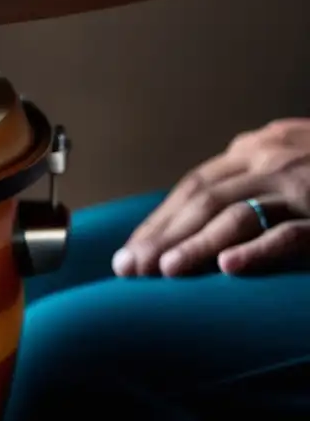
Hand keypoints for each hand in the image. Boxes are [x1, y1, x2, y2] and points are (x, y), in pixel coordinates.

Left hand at [112, 119, 309, 277]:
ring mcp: (303, 185)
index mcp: (257, 148)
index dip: (158, 220)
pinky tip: (229, 268)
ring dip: (195, 244)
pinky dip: (258, 250)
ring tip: (162, 272)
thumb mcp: (291, 158)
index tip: (130, 251)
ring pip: (235, 214)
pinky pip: (292, 233)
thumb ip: (251, 176)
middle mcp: (271, 159)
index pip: (193, 186)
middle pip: (201, 199)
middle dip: (161, 236)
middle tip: (128, 270)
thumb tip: (204, 212)